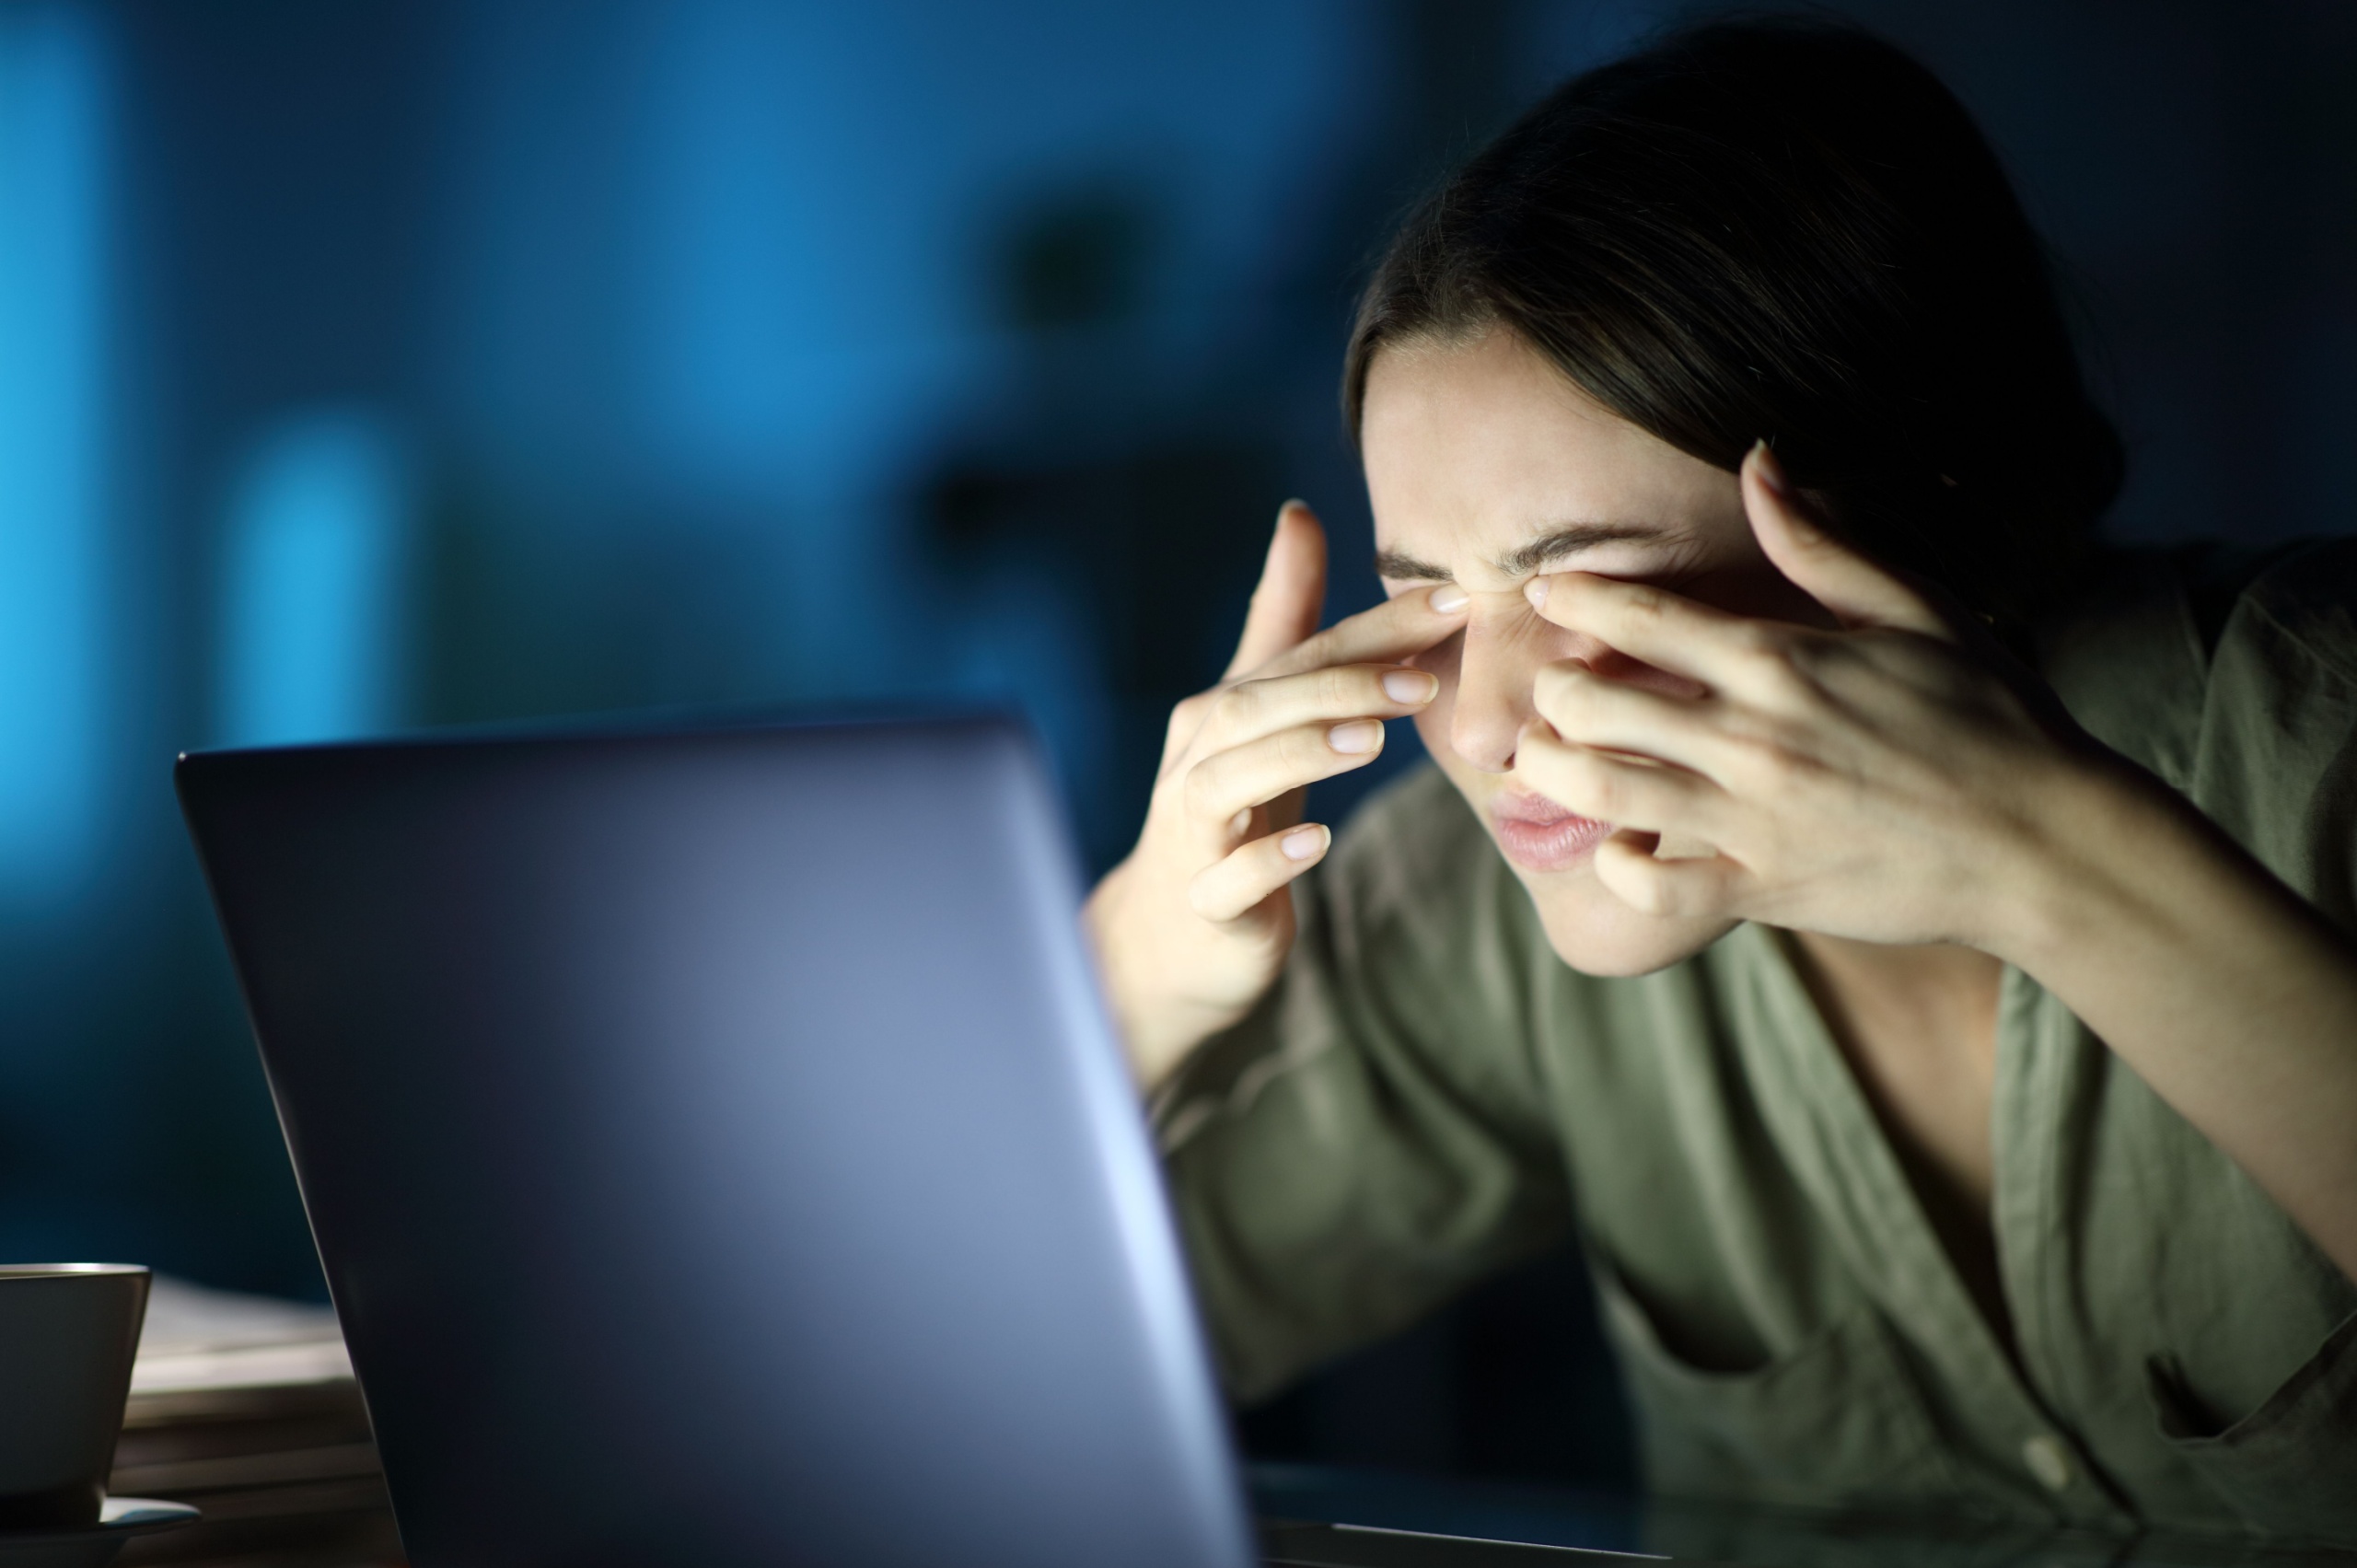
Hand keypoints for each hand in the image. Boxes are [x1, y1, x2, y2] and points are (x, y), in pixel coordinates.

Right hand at [1086, 501, 1469, 1088]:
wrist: (1168, 938)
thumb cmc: (1230, 813)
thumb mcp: (1258, 716)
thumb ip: (1282, 621)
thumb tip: (1300, 514)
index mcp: (1220, 711)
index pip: (1300, 656)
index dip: (1374, 627)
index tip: (1456, 600)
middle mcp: (1196, 759)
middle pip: (1256, 704)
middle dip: (1340, 684)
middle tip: (1427, 681)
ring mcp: (1192, 832)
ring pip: (1229, 780)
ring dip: (1300, 753)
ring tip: (1372, 742)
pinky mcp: (1204, 902)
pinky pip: (1226, 878)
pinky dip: (1268, 859)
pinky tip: (1316, 842)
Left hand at [1513, 443, 2104, 953]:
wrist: (2044, 841)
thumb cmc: (1989, 715)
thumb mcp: (1916, 609)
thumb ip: (1820, 542)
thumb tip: (1758, 457)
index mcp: (1781, 660)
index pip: (1640, 615)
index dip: (1575, 599)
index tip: (1546, 592)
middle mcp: (1753, 737)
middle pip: (1593, 703)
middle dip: (1554, 689)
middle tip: (1555, 687)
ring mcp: (1752, 820)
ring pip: (1601, 790)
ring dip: (1554, 770)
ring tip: (1548, 757)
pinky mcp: (1762, 890)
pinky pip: (1652, 885)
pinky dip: (1617, 863)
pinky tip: (1619, 840)